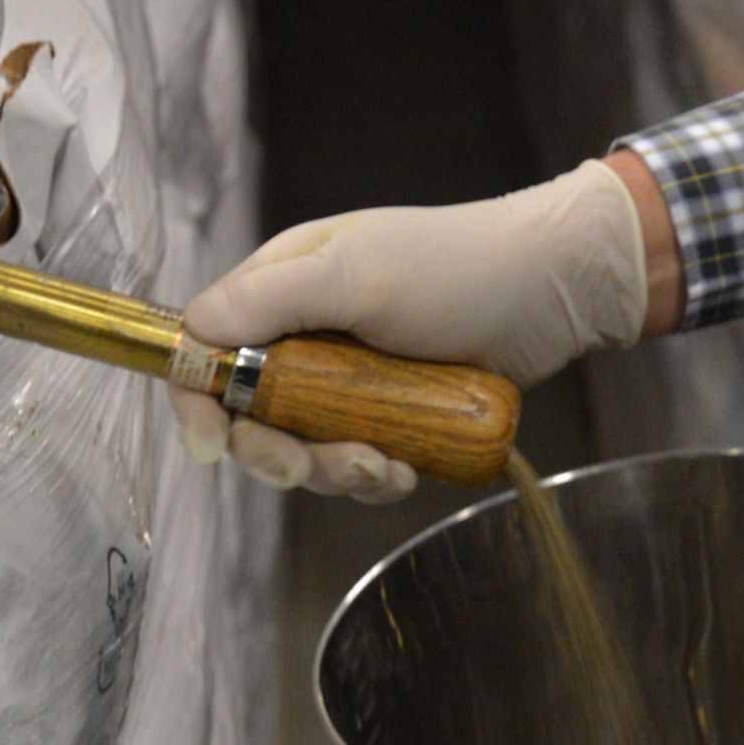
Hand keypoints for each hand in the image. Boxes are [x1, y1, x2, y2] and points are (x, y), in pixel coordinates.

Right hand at [167, 158, 651, 500]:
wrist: (548, 289)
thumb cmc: (455, 267)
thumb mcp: (357, 275)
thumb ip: (273, 300)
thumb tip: (195, 329)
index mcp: (282, 289)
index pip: (209, 351)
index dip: (201, 402)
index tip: (212, 446)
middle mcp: (305, 336)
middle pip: (252, 418)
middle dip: (278, 453)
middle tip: (311, 467)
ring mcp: (348, 379)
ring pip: (306, 450)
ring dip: (336, 471)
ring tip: (384, 465)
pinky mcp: (389, 413)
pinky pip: (358, 463)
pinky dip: (376, 477)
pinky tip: (407, 471)